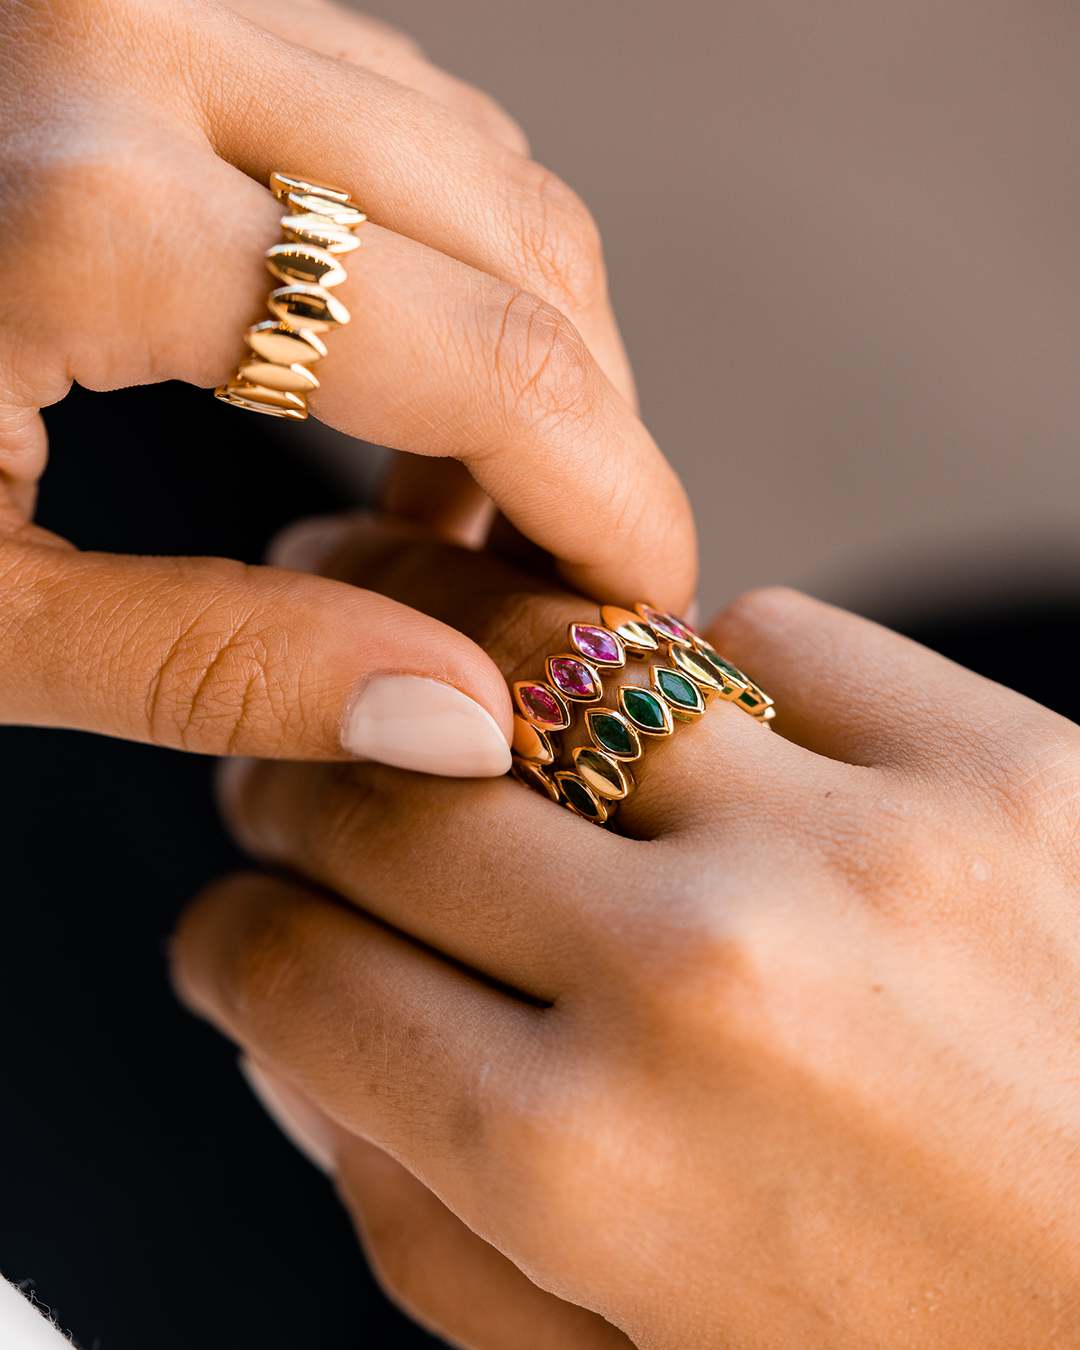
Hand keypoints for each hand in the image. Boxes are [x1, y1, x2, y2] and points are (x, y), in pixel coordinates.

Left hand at [0, 0, 692, 768]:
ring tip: (469, 496)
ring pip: (470, 156)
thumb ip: (223, 670)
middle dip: (591, 423)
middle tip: (562, 570)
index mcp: (82, 210)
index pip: (486, 361)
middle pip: (517, 238)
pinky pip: (381, 111)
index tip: (642, 597)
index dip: (611, 497)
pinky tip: (394, 375)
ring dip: (525, 335)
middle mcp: (135, 29)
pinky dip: (437, 254)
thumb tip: (461, 723)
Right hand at [174, 518, 1079, 1348]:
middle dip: (306, 797)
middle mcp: (705, 981)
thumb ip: (440, 1238)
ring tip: (473, 726)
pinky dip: (709, 680)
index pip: (301, 983)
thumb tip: (303, 1058)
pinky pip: (768, 633)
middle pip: (390, 801)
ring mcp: (862, 845)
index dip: (238, 946)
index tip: (247, 931)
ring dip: (479, 698)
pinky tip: (723, 753)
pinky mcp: (1009, 758)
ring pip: (555, 665)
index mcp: (597, 1170)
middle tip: (308, 797)